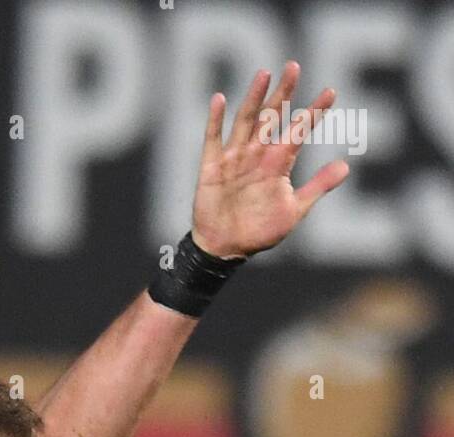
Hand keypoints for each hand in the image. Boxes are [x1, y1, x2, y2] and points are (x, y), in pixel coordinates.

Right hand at [191, 61, 349, 259]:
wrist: (226, 248)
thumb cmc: (259, 230)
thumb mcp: (294, 210)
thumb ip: (317, 186)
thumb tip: (346, 166)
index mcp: (278, 163)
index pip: (298, 131)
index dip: (314, 112)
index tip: (331, 92)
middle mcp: (257, 155)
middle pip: (272, 118)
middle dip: (283, 93)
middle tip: (294, 67)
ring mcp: (234, 158)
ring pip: (246, 122)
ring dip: (254, 99)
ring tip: (264, 75)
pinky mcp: (212, 167)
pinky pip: (213, 140)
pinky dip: (215, 121)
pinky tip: (220, 99)